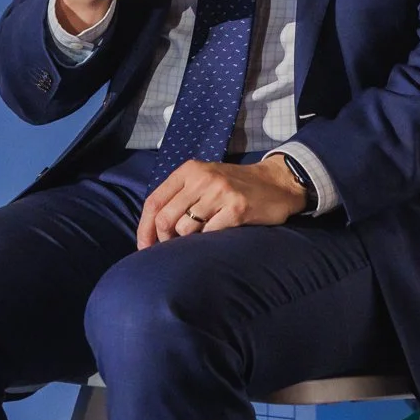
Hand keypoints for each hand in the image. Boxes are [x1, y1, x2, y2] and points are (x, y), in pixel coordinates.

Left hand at [137, 158, 305, 248]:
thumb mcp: (203, 180)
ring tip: (201, 237)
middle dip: (165, 240)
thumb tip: (153, 231)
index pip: (153, 202)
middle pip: (165, 219)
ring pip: (185, 229)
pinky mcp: (237, 209)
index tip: (144, 249)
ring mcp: (220, 193)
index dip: (144, 229)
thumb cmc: (233, 186)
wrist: (275, 182)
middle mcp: (202, 178)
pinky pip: (209, 234)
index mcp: (189, 170)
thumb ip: (179, 198)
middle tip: (173, 249)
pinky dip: (209, 240)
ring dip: (189, 241)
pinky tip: (219, 235)